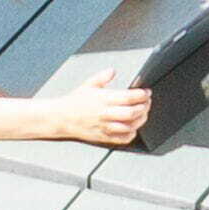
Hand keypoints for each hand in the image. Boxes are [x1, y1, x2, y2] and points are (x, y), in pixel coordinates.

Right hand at [23, 62, 149, 150]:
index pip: (128, 97)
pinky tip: (133, 129)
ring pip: (129, 126)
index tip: (147, 92)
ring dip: (140, 120)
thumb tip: (113, 71)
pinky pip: (121, 139)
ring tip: (143, 114)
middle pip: (132, 112)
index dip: (141, 95)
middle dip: (144, 107)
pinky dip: (131, 134)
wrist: (61, 118)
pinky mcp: (103, 137)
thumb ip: (103, 77)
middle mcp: (105, 113)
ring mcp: (105, 127)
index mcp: (103, 99)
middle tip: (147, 103)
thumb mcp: (88, 84)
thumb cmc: (74, 102)